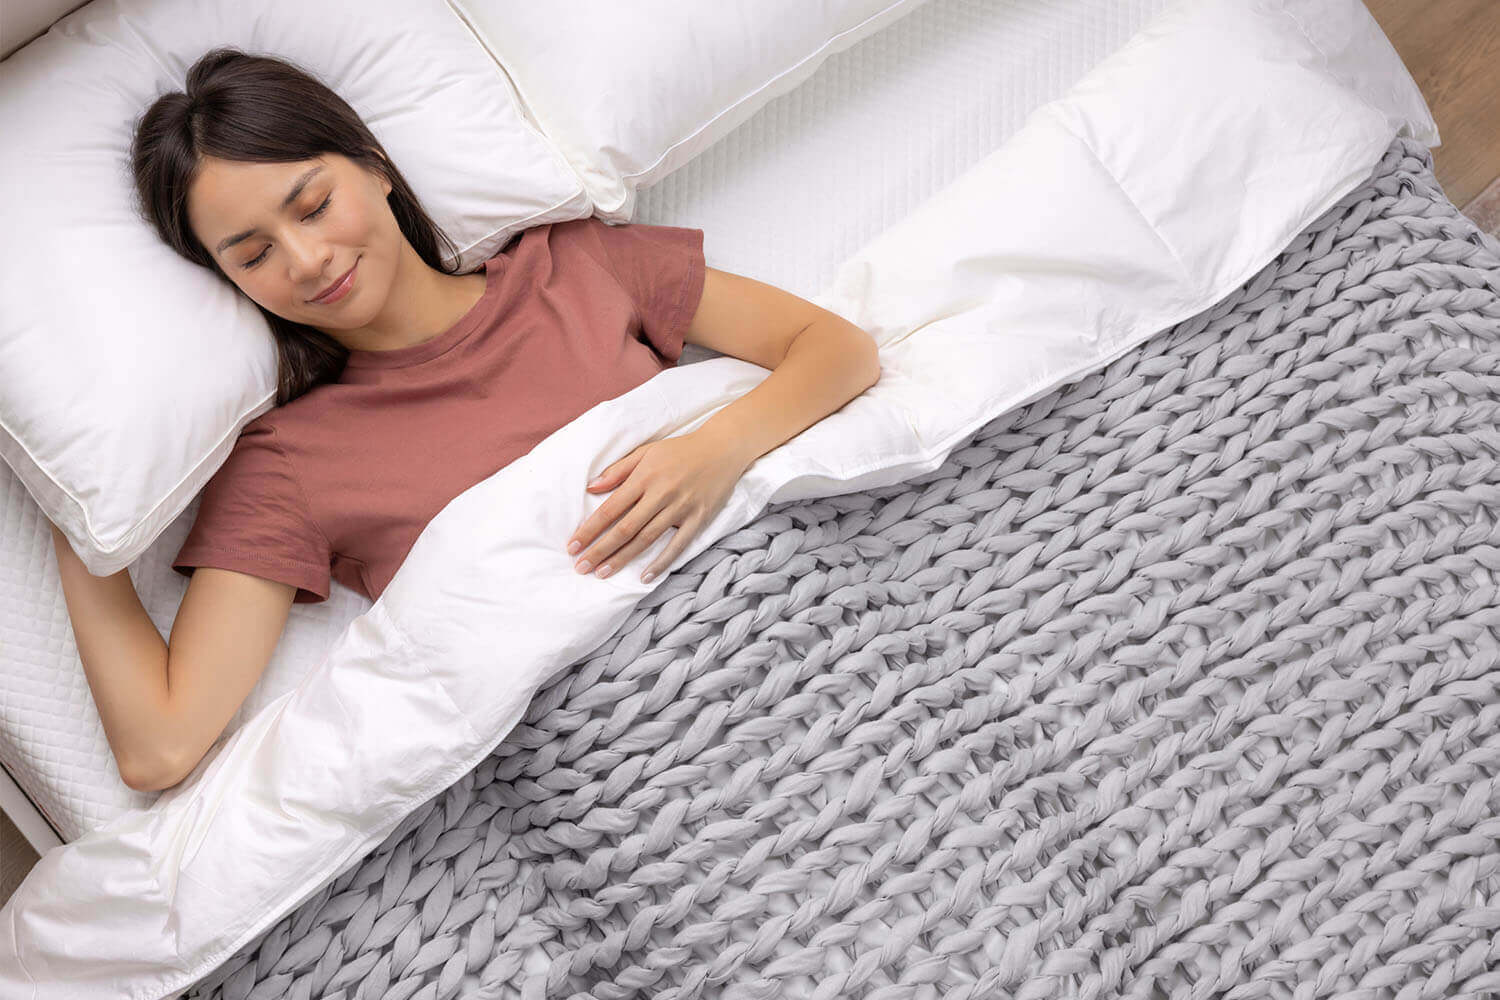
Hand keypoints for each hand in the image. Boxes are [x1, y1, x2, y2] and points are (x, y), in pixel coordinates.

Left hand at [567, 430, 748, 583]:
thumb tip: (591, 487)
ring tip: (602, 573)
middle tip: (581, 567)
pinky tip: (645, 577)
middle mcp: (660, 493)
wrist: (722, 448)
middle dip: (600, 549)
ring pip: (646, 539)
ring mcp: (681, 508)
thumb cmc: (680, 450)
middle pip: (625, 528)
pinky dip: (661, 562)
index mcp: (644, 477)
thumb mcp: (646, 452)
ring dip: (622, 558)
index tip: (572, 546)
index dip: (589, 529)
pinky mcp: (699, 518)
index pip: (610, 508)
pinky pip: (677, 545)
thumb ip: (618, 470)